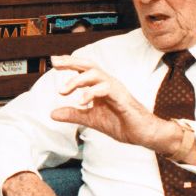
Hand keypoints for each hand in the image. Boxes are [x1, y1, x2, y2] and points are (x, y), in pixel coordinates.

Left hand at [48, 54, 173, 150]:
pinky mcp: (122, 97)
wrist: (143, 134)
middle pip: (89, 65)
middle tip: (55, 63)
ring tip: (62, 91)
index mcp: (100, 86)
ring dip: (77, 80)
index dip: (69, 63)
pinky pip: (106, 89)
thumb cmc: (121, 123)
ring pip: (96, 74)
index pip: (84, 69)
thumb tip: (52, 114)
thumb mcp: (91, 119)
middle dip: (71, 62)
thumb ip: (73, 114)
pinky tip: (80, 101)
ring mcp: (116, 88)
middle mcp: (108, 83)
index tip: (54, 61)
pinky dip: (91, 93)